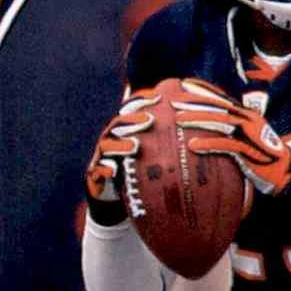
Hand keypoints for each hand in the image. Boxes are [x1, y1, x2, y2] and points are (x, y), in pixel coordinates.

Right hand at [85, 89, 159, 204]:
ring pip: (106, 146)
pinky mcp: (95, 175)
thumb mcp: (156, 152)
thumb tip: (195, 115)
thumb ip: (168, 136)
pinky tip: (113, 171)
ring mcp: (101, 156)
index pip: (130, 110)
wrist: (116, 192)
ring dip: (120, 144)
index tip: (157, 97)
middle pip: (118, 124)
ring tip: (135, 145)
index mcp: (124, 130)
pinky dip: (104, 169)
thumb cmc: (139, 168)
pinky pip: (96, 170)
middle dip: (132, 120)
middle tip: (150, 119)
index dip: (141, 101)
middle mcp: (111, 139)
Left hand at [173, 79, 290, 194]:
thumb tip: (210, 128)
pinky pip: (224, 144)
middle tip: (174, 101)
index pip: (222, 98)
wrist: (284, 171)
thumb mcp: (248, 137)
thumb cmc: (263, 156)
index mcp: (247, 114)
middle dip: (195, 102)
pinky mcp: (247, 150)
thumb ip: (233, 130)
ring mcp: (248, 133)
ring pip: (219, 121)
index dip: (204, 90)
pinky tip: (193, 145)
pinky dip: (207, 144)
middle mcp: (248, 119)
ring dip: (197, 119)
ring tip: (178, 119)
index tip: (185, 85)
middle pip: (217, 107)